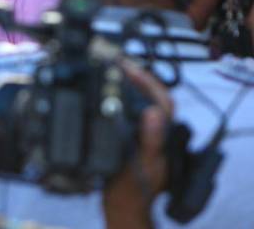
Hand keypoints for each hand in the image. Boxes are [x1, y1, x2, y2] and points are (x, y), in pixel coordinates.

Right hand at [103, 61, 172, 228]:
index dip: (148, 80)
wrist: (121, 205)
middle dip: (137, 76)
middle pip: (153, 97)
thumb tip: (155, 113)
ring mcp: (143, 134)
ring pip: (141, 103)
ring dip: (128, 84)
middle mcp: (155, 132)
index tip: (128, 67)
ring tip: (111, 70)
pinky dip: (118, 98)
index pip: (163, 100)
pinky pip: (128, 111)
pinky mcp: (131, 138)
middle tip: (116, 62)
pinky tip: (104, 93)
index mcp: (162, 135)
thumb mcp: (140, 163)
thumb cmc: (132, 188)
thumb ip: (150, 140)